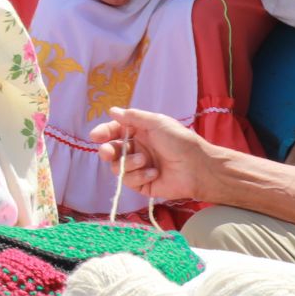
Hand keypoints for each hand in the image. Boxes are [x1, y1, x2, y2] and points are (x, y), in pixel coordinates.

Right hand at [89, 107, 213, 203]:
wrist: (198, 167)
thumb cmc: (180, 141)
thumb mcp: (156, 122)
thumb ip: (132, 117)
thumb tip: (112, 111)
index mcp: (139, 133)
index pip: (115, 132)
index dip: (104, 133)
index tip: (96, 136)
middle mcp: (137, 150)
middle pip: (111, 151)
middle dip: (107, 151)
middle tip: (108, 152)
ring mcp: (139, 168)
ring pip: (118, 167)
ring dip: (129, 164)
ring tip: (144, 161)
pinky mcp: (143, 184)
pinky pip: (129, 181)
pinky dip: (140, 176)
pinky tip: (154, 172)